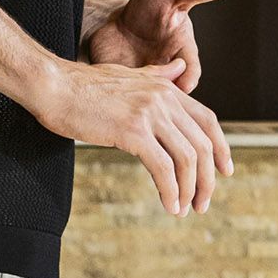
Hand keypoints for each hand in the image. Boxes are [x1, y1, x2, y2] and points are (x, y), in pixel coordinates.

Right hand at [25, 54, 232, 217]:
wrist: (53, 86)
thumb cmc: (83, 85)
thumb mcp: (129, 75)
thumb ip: (158, 75)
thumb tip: (180, 68)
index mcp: (165, 88)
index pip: (207, 120)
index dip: (221, 148)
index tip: (224, 172)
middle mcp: (163, 99)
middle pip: (202, 144)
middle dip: (207, 178)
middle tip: (202, 202)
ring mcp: (149, 114)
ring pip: (187, 159)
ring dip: (190, 190)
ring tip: (184, 209)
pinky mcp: (132, 132)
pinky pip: (163, 168)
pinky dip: (170, 191)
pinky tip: (169, 205)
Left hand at [85, 0, 242, 95]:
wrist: (115, 24)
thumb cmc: (149, 8)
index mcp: (184, 53)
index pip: (192, 72)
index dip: (187, 79)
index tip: (182, 84)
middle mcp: (167, 74)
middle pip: (172, 95)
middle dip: (164, 97)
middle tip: (150, 92)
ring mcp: (146, 85)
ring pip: (148, 103)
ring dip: (140, 100)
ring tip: (128, 89)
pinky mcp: (124, 91)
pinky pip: (124, 103)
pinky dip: (118, 100)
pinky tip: (109, 92)